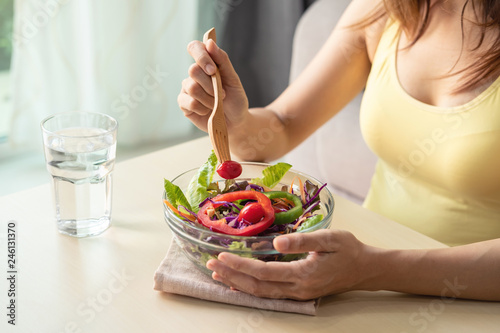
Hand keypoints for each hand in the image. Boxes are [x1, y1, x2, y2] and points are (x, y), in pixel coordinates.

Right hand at [178, 39, 248, 131]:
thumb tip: (209, 42)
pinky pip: (189, 103)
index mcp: (206, 63)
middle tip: (223, 94)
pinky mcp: (184, 104)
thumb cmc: (235, 99)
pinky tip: (208, 111)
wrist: (236, 121)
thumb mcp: (233, 79)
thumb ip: (222, 60)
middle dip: (210, 84)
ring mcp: (187, 89)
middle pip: (193, 70)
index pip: (194, 47)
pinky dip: (203, 108)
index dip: (201, 56)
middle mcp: (194, 74)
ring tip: (217, 104)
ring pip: (191, 87)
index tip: (213, 70)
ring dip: (209, 98)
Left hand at [206, 229, 379, 299]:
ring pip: (260, 293)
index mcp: (303, 275)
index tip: (221, 256)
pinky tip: (238, 284)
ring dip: (237, 283)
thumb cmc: (349, 250)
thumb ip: (302, 241)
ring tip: (217, 275)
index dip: (240, 265)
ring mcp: (297, 294)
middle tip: (211, 266)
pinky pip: (269, 294)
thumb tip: (275, 243)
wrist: (365, 269)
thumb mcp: (329, 239)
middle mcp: (297, 289)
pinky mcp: (298, 292)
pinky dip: (250, 289)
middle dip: (231, 276)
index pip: (263, 272)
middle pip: (256, 286)